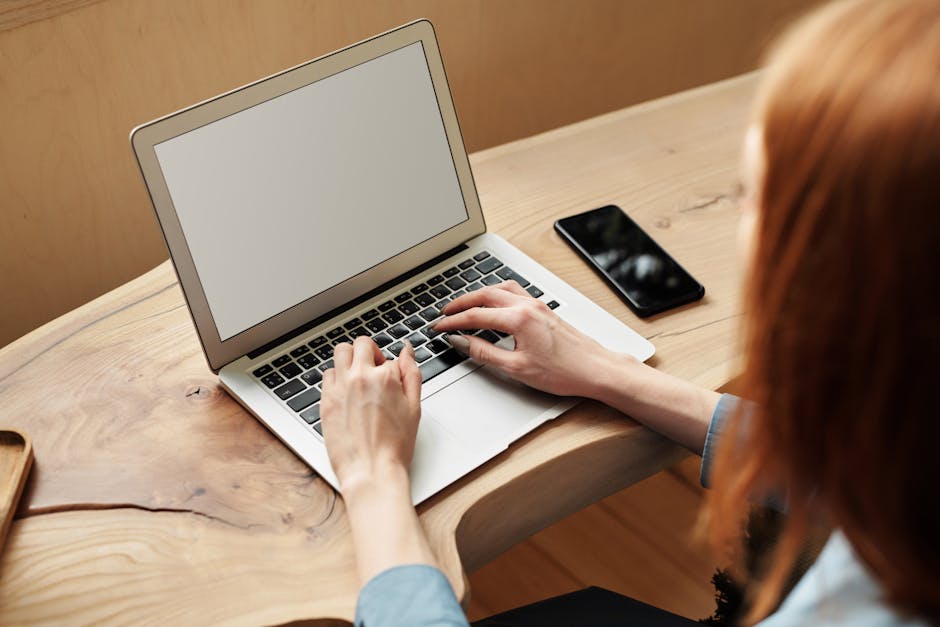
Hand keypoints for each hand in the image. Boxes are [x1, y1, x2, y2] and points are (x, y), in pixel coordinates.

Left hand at [320, 336, 421, 493]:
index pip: (389, 358)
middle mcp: (360, 377)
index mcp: (385, 377)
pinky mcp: (326, 400)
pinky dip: (336, 378)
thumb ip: (412, 374)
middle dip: (370, 352)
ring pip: (340, 352)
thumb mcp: (414, 407)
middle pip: (361, 344)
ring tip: (357, 376)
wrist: (371, 471)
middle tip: (375, 369)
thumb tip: (407, 350)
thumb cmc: (394, 446)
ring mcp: (340, 387)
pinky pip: (327, 375)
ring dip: (350, 359)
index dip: (393, 370)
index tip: (392, 382)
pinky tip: (345, 393)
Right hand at [433, 281, 620, 397]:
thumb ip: (484, 352)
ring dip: (479, 294)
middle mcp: (527, 306)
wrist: (595, 369)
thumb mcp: (516, 368)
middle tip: (444, 313)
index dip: (452, 322)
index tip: (438, 327)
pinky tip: (494, 304)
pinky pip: (515, 292)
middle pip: (484, 295)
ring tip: (465, 305)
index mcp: (518, 319)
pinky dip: (497, 294)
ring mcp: (537, 305)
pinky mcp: (544, 309)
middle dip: (461, 303)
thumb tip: (462, 342)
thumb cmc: (564, 371)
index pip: (475, 315)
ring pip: (500, 289)